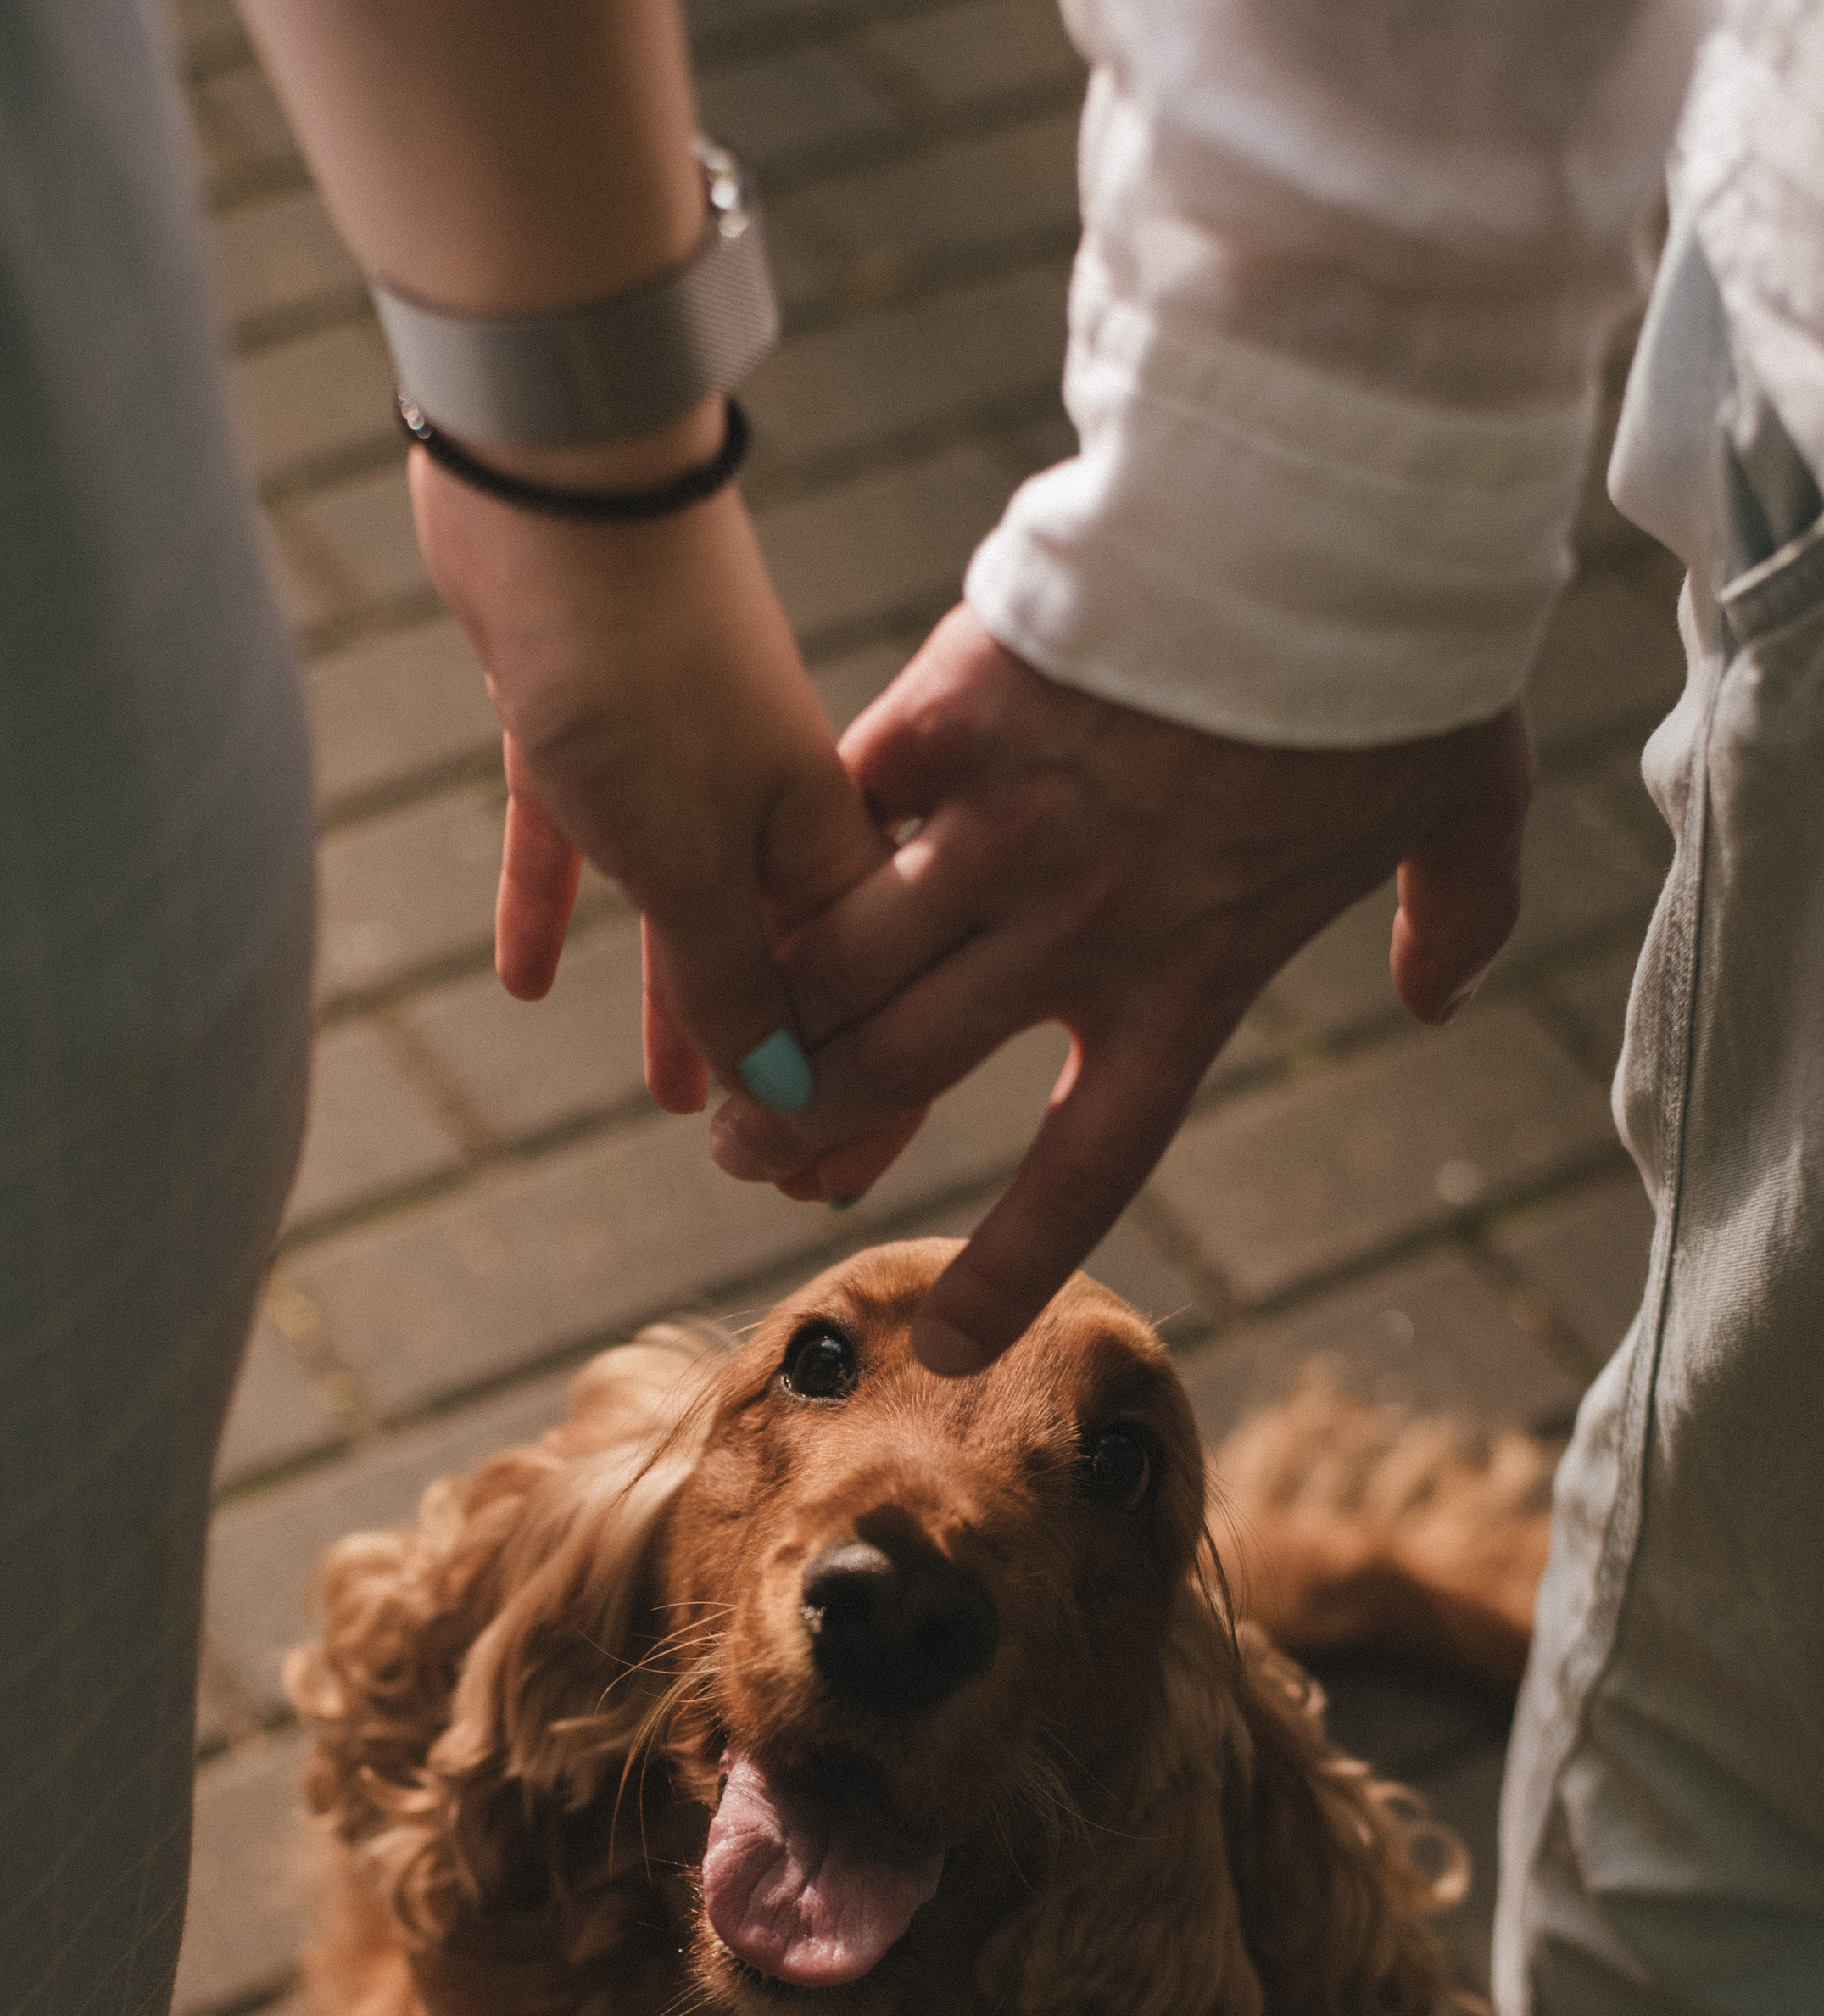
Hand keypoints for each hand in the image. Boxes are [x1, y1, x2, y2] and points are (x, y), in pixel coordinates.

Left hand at [409, 436, 889, 1098]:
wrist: (553, 480)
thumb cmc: (639, 668)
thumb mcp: (690, 861)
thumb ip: (731, 981)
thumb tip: (778, 1094)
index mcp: (817, 833)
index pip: (859, 990)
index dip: (855, 1090)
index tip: (833, 1184)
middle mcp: (755, 799)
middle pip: (773, 960)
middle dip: (771, 1060)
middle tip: (763, 1161)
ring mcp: (664, 757)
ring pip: (675, 913)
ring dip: (675, 1005)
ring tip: (669, 1100)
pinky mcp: (569, 721)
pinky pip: (566, 842)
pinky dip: (551, 909)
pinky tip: (521, 983)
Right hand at [713, 605, 1532, 1370]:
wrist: (1336, 502)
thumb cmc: (1402, 656)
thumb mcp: (1467, 799)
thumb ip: (1456, 913)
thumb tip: (1436, 996)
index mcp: (1191, 979)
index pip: (1082, 1168)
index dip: (1008, 1267)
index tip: (946, 1346)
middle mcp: (1078, 927)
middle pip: (903, 1068)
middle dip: (808, 1128)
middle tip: (750, 1156)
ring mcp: (1006, 823)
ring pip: (845, 962)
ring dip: (767, 1024)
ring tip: (715, 1067)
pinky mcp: (958, 711)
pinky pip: (845, 811)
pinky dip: (793, 859)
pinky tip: (739, 889)